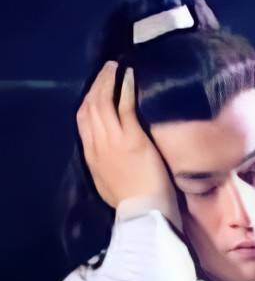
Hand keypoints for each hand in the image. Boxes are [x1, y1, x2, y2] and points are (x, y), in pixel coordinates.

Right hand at [76, 61, 178, 226]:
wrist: (144, 214)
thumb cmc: (135, 204)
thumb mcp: (110, 184)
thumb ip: (107, 166)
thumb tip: (113, 157)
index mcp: (91, 157)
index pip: (83, 122)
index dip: (88, 102)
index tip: (95, 90)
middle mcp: (97, 145)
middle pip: (89, 107)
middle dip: (95, 85)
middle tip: (105, 70)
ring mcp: (113, 140)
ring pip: (102, 101)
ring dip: (107, 80)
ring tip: (115, 66)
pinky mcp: (131, 138)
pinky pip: (123, 105)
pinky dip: (124, 87)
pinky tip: (129, 75)